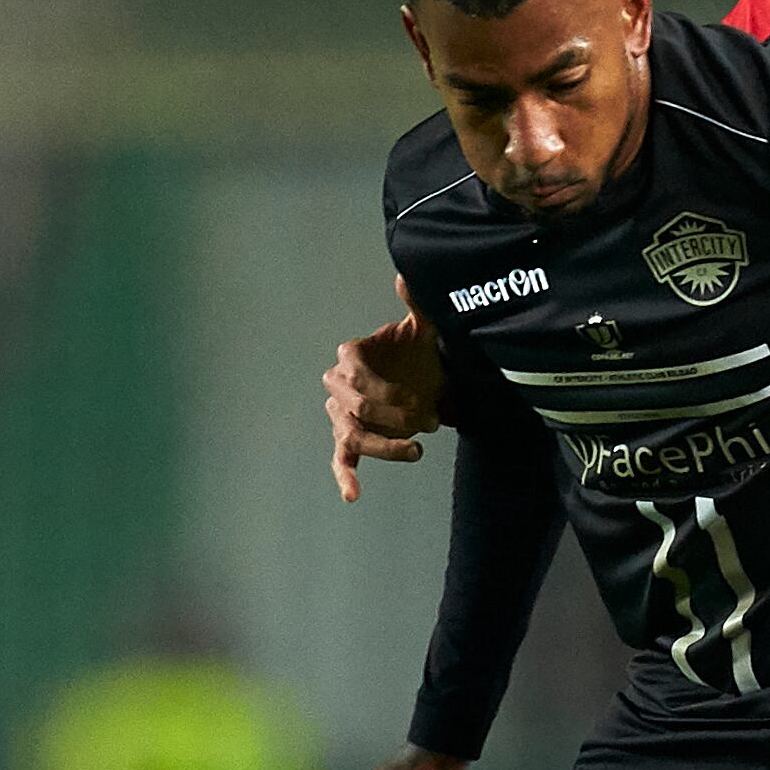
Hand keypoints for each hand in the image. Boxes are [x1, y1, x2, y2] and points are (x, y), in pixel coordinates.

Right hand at [327, 283, 447, 501]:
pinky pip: (341, 458)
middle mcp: (339, 384)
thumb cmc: (416, 354)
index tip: (420, 400)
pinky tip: (353, 494)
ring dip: (384, 445)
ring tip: (415, 450)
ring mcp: (341, 413)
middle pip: (358, 407)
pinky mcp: (347, 438)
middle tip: (430, 421)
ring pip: (353, 434)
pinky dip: (345, 476)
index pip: (358, 375)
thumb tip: (407, 275)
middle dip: (396, 417)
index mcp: (350, 356)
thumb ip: (415, 304)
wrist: (420, 378)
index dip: (389, 392)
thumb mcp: (422, 329)